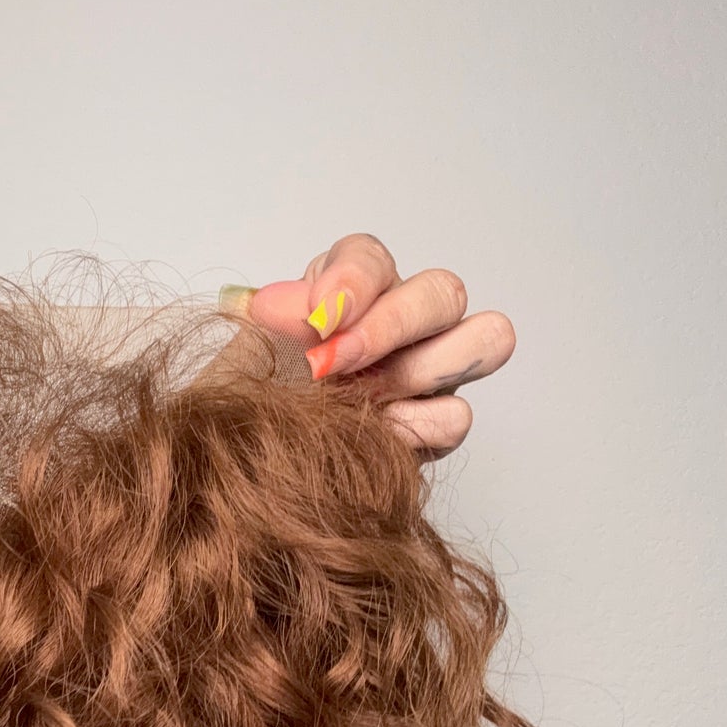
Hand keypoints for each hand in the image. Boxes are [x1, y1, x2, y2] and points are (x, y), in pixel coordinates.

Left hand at [227, 233, 516, 459]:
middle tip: (332, 365)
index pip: (371, 260)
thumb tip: (289, 306)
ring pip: (486, 339)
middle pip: (444, 292)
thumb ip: (272, 320)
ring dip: (417, 371)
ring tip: (358, 401)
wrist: (240, 466)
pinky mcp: (436, 426)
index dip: (353, 284)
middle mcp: (400, 321)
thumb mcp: (247, 353)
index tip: (317, 320)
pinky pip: (457, 415)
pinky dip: (417, 426)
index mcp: (348, 291)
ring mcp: (429, 371)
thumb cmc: (247, 401)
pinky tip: (372, 436)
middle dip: (393, 325)